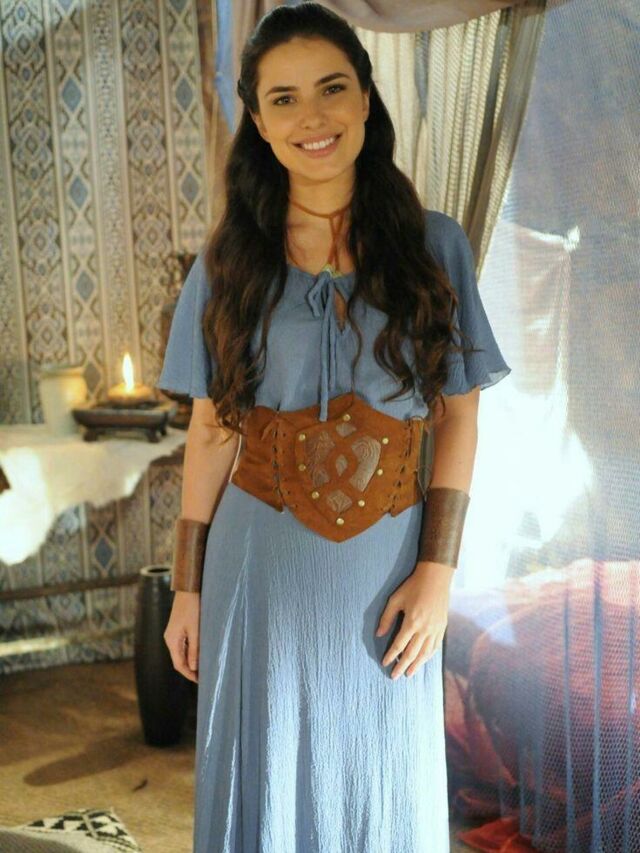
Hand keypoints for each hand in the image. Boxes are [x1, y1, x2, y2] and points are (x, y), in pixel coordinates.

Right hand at [164, 590, 200, 682]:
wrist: (188, 589)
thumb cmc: (193, 608)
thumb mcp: (195, 630)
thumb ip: (194, 649)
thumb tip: (193, 668)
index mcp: (172, 640)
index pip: (178, 664)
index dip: (189, 674)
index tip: (200, 681)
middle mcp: (170, 638)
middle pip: (178, 660)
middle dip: (190, 669)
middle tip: (203, 676)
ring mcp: (173, 633)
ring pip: (181, 652)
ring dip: (190, 661)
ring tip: (203, 667)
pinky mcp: (178, 628)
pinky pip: (183, 644)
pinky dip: (190, 651)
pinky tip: (199, 653)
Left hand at [376, 561, 453, 679]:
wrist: (436, 578)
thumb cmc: (413, 587)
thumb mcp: (395, 600)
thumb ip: (387, 618)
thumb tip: (378, 634)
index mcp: (411, 622)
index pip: (399, 645)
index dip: (390, 655)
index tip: (384, 663)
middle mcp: (424, 629)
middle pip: (411, 653)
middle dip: (402, 666)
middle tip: (394, 676)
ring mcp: (435, 629)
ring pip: (425, 653)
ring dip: (416, 665)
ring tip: (409, 674)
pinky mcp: (442, 627)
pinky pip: (435, 647)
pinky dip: (428, 656)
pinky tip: (423, 661)